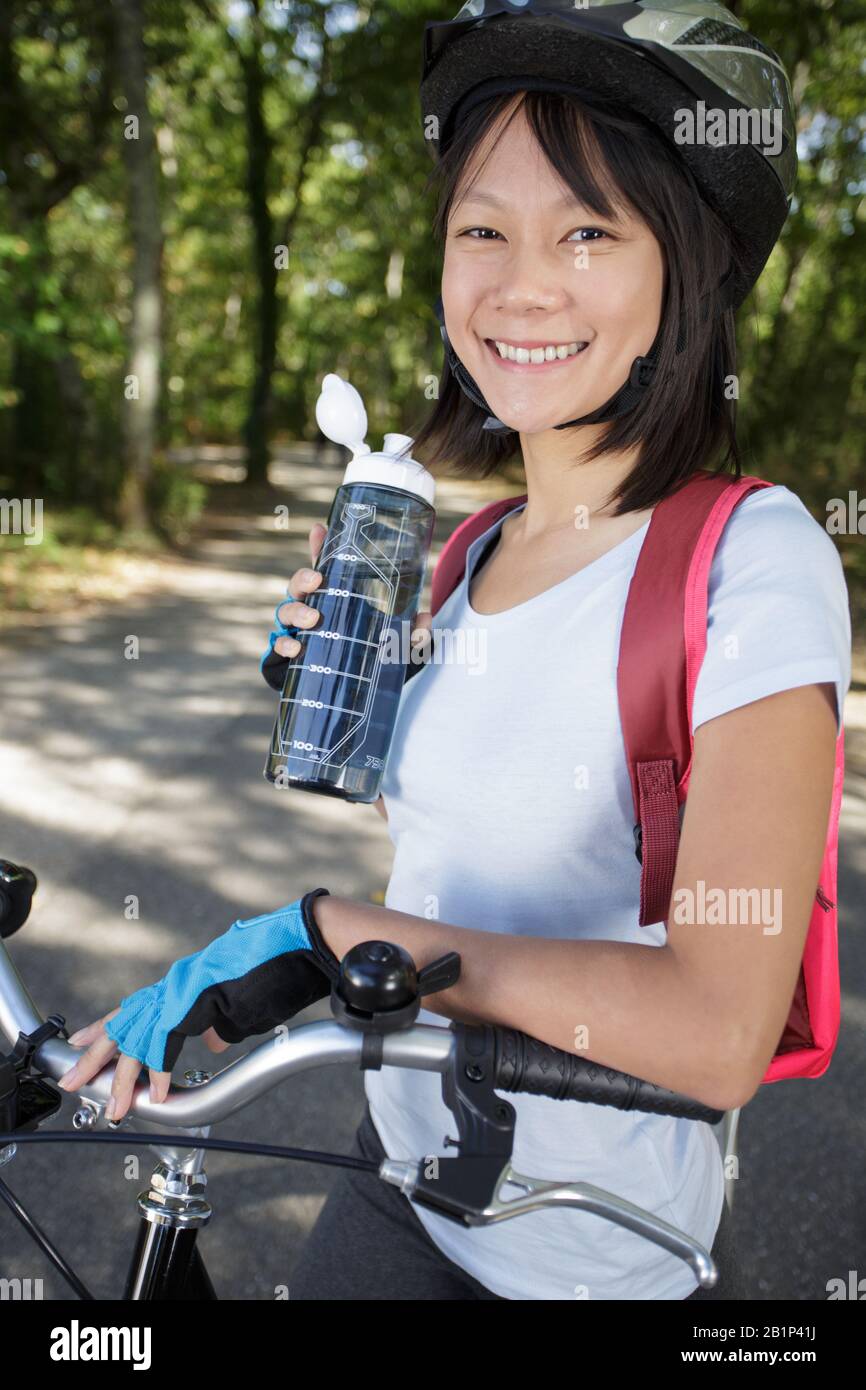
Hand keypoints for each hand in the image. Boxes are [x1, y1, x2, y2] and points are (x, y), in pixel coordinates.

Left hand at [58, 888, 336, 1120]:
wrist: (304, 941)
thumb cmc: (283, 968)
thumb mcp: (245, 1004)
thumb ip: (222, 1023)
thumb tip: (210, 1042)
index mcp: (188, 981)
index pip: (137, 1009)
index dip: (109, 1030)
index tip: (85, 1048)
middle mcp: (180, 980)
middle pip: (126, 1020)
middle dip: (97, 1055)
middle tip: (74, 1081)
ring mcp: (187, 985)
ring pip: (139, 1033)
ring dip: (124, 1073)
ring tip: (113, 1106)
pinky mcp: (199, 995)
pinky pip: (166, 1039)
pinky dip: (159, 1069)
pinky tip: (156, 1093)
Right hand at [261, 523, 433, 690]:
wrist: (348, 705)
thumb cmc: (369, 667)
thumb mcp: (396, 653)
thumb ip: (410, 637)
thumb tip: (423, 620)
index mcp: (334, 602)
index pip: (325, 569)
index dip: (320, 547)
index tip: (321, 530)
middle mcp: (312, 612)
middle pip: (299, 586)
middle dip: (303, 579)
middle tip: (317, 581)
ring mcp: (296, 634)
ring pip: (285, 612)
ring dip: (295, 612)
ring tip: (311, 620)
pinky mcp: (286, 659)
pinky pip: (277, 647)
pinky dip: (283, 646)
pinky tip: (295, 649)